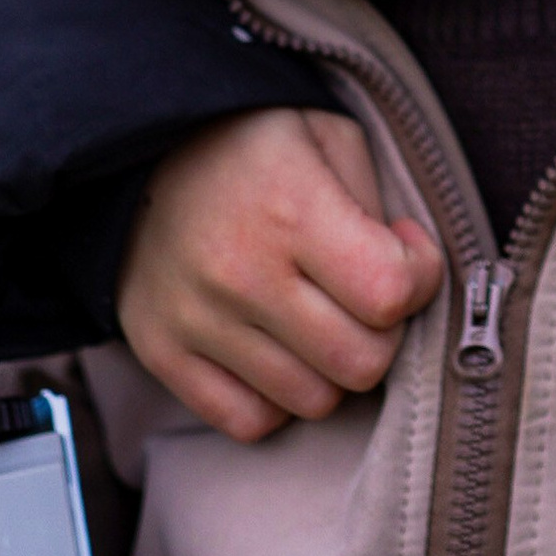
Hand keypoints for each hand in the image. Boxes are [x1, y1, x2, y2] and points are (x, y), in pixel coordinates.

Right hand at [120, 108, 441, 440]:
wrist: (135, 148)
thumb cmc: (251, 141)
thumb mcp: (328, 135)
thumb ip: (379, 204)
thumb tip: (409, 275)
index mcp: (292, 211)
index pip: (391, 293)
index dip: (420, 276)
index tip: (402, 248)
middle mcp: (241, 275)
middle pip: (361, 362)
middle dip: (383, 331)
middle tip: (364, 294)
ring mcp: (197, 322)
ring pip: (312, 400)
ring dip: (331, 368)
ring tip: (318, 318)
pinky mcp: (162, 353)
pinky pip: (249, 421)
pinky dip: (276, 399)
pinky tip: (278, 352)